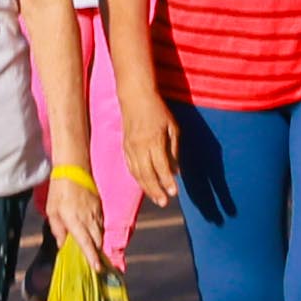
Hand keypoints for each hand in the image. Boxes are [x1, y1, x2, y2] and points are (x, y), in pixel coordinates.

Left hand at [42, 172, 107, 265]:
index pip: (86, 243)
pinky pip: (101, 224)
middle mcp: (89, 219)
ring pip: (101, 234)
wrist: (74, 169)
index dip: (92, 257)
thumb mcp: (52, 211)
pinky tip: (94, 236)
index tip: (98, 269)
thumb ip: (58, 230)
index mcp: (75, 221)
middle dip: (98, 254)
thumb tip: (63, 245)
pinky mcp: (100, 207)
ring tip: (96, 254)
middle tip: (96, 267)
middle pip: (97, 242)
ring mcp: (97, 213)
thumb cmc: (58, 191)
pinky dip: (99, 232)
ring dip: (99, 244)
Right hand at [122, 84, 182, 211]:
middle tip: (164, 202)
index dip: (167, 181)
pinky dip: (137, 178)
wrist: (135, 97)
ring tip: (156, 198)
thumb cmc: (157, 111)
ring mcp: (130, 148)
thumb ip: (174, 150)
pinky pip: (130, 167)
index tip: (174, 193)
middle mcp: (140, 147)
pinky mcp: (124, 147)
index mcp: (154, 141)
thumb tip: (176, 170)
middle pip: (147, 174)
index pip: (161, 167)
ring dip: (146, 188)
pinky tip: (144, 185)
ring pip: (137, 173)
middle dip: (156, 190)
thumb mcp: (172, 128)